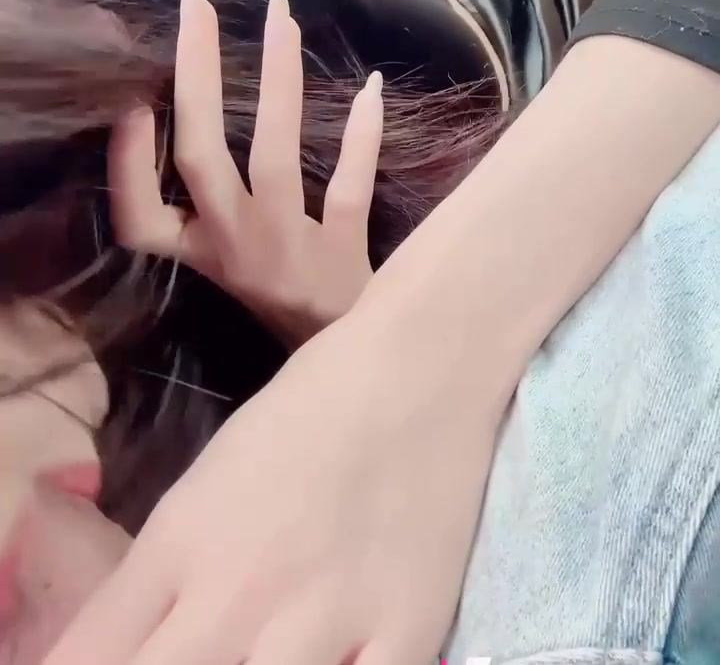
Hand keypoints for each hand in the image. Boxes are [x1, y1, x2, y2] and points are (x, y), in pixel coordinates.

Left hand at [43, 291, 493, 664]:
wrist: (416, 365)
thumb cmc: (306, 408)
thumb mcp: (205, 481)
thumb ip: (158, 573)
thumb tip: (121, 650)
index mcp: (181, 542)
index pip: (92, 653)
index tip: (110, 662)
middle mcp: (240, 592)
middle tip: (198, 647)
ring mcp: (326, 618)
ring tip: (266, 651)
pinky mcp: (408, 630)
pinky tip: (336, 661)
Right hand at [108, 0, 383, 346]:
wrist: (341, 347)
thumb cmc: (277, 285)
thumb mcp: (222, 252)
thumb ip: (202, 196)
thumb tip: (194, 92)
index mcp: (199, 250)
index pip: (139, 218)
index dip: (125, 162)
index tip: (129, 99)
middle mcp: (233, 247)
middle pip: (198, 154)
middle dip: (194, 72)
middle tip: (198, 0)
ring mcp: (288, 250)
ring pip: (273, 154)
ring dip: (276, 79)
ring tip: (281, 15)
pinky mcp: (342, 256)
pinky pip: (350, 187)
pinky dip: (362, 135)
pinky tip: (371, 85)